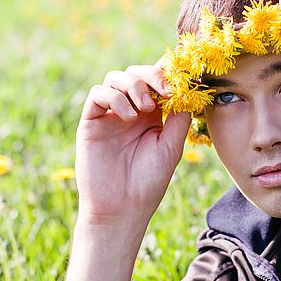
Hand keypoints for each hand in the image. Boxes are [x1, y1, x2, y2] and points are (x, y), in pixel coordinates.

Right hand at [75, 64, 190, 224]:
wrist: (122, 208)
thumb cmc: (148, 182)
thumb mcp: (171, 147)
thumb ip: (178, 118)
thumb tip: (189, 91)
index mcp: (152, 115)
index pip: (157, 82)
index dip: (168, 74)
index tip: (181, 79)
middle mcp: (130, 110)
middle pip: (136, 73)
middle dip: (152, 75)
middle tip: (165, 91)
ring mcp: (109, 115)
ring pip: (116, 78)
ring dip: (134, 85)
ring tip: (146, 107)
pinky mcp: (91, 121)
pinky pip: (98, 94)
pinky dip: (115, 98)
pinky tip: (129, 116)